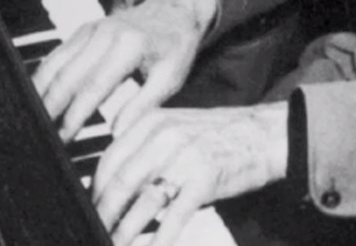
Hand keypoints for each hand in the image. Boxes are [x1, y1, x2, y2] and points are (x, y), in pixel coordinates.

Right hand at [34, 0, 214, 141]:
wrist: (172, 10)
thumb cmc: (174, 47)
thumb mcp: (171, 78)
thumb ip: (144, 105)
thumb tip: (116, 133)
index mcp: (129, 46)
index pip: (94, 86)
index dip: (75, 115)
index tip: (64, 139)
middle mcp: (104, 34)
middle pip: (67, 76)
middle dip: (51, 109)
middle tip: (42, 137)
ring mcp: (90, 30)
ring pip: (55, 64)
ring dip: (41, 94)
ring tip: (34, 122)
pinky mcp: (82, 31)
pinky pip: (56, 56)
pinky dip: (43, 78)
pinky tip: (37, 99)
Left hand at [92, 102, 288, 245]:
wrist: (266, 134)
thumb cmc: (221, 135)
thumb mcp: (177, 126)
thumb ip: (146, 146)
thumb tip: (115, 183)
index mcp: (152, 122)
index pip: (110, 159)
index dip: (96, 189)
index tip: (90, 208)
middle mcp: (164, 138)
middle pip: (119, 182)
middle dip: (103, 213)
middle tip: (94, 230)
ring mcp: (184, 159)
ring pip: (141, 202)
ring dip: (124, 230)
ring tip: (113, 243)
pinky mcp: (203, 181)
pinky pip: (172, 217)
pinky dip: (159, 239)